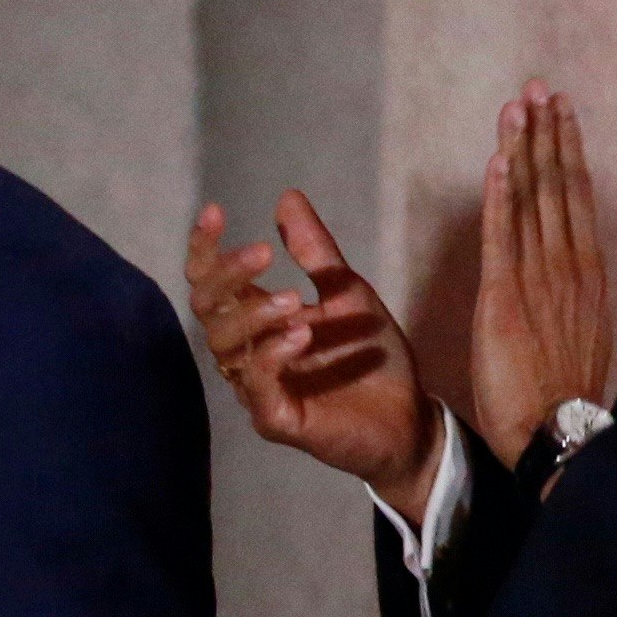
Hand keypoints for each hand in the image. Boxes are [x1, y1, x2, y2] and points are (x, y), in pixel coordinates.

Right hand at [187, 190, 444, 523]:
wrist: (410, 417)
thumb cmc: (372, 357)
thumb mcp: (347, 292)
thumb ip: (314, 252)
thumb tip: (286, 197)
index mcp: (257, 319)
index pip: (211, 281)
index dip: (205, 248)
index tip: (216, 212)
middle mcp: (247, 350)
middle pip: (206, 308)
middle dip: (225, 274)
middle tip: (262, 253)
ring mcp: (257, 387)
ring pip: (224, 345)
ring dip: (254, 314)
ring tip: (293, 300)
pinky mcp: (275, 419)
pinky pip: (255, 386)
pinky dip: (271, 356)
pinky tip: (300, 335)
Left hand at [472, 80, 611, 465]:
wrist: (560, 431)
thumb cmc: (562, 391)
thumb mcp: (578, 331)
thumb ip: (570, 294)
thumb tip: (567, 270)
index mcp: (586, 272)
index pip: (576, 197)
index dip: (566, 151)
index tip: (560, 111)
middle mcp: (569, 265)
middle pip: (558, 186)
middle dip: (547, 133)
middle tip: (538, 87)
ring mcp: (539, 278)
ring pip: (533, 201)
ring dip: (523, 150)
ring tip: (520, 105)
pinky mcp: (506, 297)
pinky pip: (503, 236)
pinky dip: (501, 196)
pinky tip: (498, 161)